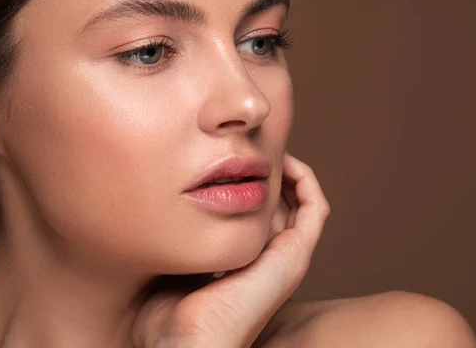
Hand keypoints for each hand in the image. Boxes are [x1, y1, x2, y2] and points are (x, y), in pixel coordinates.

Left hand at [133, 153, 330, 347]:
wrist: (185, 342)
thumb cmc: (169, 313)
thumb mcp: (174, 262)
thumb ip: (177, 238)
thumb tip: (161, 208)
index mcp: (246, 262)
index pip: (260, 213)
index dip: (252, 184)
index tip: (231, 161)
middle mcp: (270, 258)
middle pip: (282, 204)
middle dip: (269, 173)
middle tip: (250, 148)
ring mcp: (286, 257)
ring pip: (301, 202)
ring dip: (289, 172)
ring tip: (269, 148)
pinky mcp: (295, 255)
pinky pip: (315, 207)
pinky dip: (305, 180)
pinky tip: (284, 161)